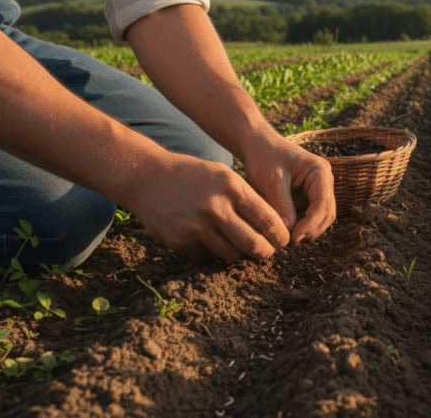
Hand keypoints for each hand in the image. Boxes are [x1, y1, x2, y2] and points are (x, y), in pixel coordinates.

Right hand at [127, 153, 290, 260]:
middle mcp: (216, 208)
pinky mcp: (181, 241)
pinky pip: (209, 255)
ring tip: (243, 247)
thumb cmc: (194, 175)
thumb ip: (247, 198)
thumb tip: (275, 226)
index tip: (283, 240)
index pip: (268, 220)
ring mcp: (197, 227)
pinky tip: (213, 240)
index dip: (280, 235)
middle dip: (266, 252)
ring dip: (241, 254)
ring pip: (232, 254)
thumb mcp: (224, 175)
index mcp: (232, 187)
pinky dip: (215, 251)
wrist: (147, 177)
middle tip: (268, 252)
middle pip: (254, 244)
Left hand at [241, 133, 335, 244]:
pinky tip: (282, 233)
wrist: (257, 146)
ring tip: (283, 240)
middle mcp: (323, 183)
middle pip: (326, 215)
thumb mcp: (271, 180)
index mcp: (320, 172)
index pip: (324, 204)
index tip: (293, 239)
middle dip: (310, 231)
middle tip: (288, 244)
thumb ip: (281, 206)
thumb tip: (289, 234)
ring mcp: (316, 192)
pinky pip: (307, 220)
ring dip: (304, 232)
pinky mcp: (306, 200)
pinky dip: (297, 229)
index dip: (311, 224)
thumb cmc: (264, 157)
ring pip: (319, 221)